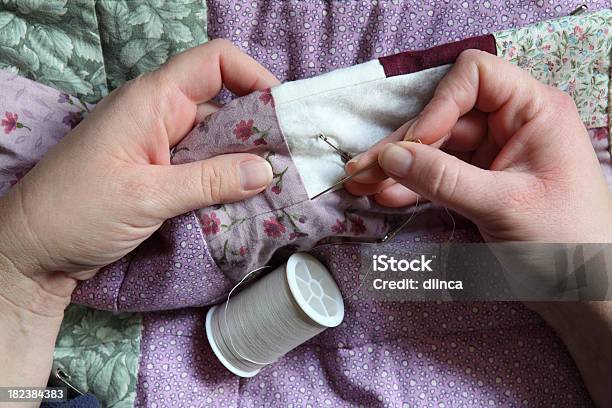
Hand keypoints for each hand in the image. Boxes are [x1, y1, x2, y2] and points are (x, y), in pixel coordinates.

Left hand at [0, 40, 277, 390]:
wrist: (31, 251)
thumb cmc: (75, 211)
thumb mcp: (147, 196)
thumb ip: (210, 181)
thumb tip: (267, 171)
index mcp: (153, 100)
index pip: (215, 63)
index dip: (254, 76)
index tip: (284, 110)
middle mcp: (160, 114)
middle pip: (224, 104)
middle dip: (260, 128)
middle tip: (291, 160)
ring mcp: (160, 144)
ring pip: (217, 139)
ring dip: (245, 160)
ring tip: (276, 185)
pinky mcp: (160, 172)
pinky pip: (204, 166)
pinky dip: (226, 180)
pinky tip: (245, 200)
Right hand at [345, 50, 611, 405]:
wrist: (585, 295)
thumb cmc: (565, 243)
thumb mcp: (502, 205)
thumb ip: (443, 178)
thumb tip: (389, 157)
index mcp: (534, 111)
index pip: (475, 77)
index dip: (439, 105)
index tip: (415, 145)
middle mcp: (511, 125)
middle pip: (443, 118)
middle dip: (402, 145)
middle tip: (361, 170)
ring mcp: (493, 155)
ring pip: (433, 149)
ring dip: (396, 167)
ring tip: (359, 185)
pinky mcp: (479, 183)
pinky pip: (437, 176)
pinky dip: (410, 186)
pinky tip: (383, 196)